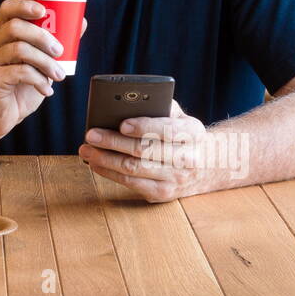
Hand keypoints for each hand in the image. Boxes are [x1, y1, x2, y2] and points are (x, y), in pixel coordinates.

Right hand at [0, 0, 86, 142]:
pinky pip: (19, 72)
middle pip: (15, 27)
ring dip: (45, 62)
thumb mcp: (39, 64)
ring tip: (58, 75)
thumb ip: (55, 44)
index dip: (24, 5)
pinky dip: (38, 80)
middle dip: (42, 36)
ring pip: (19, 49)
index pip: (7, 9)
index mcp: (1, 35)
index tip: (44, 12)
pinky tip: (46, 90)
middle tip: (59, 51)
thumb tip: (81, 23)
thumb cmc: (18, 87)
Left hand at [78, 99, 212, 201]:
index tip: (122, 124)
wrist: (208, 166)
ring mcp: (174, 179)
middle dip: (113, 142)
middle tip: (91, 134)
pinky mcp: (162, 193)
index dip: (144, 127)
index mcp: (192, 133)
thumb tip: (127, 102)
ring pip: (134, 169)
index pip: (167, 130)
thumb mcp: (181, 117)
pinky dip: (110, 173)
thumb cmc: (183, 135)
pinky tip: (96, 164)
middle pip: (144, 151)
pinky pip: (131, 184)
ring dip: (105, 160)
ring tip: (86, 150)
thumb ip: (160, 106)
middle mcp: (186, 158)